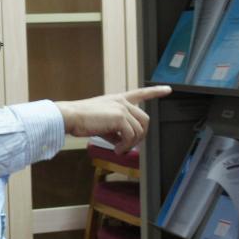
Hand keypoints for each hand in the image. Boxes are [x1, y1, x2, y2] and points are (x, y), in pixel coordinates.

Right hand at [55, 85, 170, 153]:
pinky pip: (131, 136)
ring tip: (119, 149)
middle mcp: (122, 102)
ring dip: (131, 144)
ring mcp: (122, 108)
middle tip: (128, 146)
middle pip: (145, 120)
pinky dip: (125, 146)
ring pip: (139, 130)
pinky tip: (117, 149)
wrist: (71, 117)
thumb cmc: (82, 120)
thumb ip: (116, 131)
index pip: (141, 93)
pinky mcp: (120, 117)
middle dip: (140, 136)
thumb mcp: (103, 124)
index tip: (168, 89)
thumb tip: (126, 144)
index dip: (156, 91)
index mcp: (118, 99)